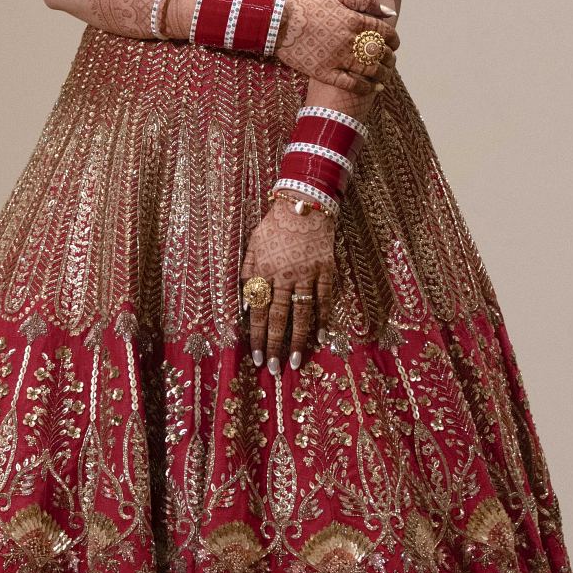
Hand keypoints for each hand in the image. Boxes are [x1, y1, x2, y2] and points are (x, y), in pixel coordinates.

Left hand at [240, 192, 335, 373]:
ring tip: (295, 361)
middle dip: (275, 345)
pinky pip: (325, 299)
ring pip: (302, 313)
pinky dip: (324, 319)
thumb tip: (246, 307)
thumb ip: (248, 274)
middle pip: (278, 317)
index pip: (258, 310)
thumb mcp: (253, 245)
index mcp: (264, 270)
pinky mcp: (326, 269)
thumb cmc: (275, 226)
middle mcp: (284, 275)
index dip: (257, 336)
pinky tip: (322, 338)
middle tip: (274, 368)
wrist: (304, 204)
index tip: (256, 357)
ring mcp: (307, 273)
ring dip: (298, 340)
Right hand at [273, 0, 398, 98]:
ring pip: (369, 69)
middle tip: (391, 60)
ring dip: (382, 74)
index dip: (393, 39)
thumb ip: (363, 1)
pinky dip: (365, 87)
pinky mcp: (325, 72)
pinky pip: (351, 84)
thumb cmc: (306, 6)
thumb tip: (388, 11)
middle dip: (390, 58)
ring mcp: (337, 58)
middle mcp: (349, 40)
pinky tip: (372, 88)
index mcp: (353, 20)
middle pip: (379, 52)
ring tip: (385, 75)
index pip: (383, 32)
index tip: (394, 43)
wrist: (278, 21)